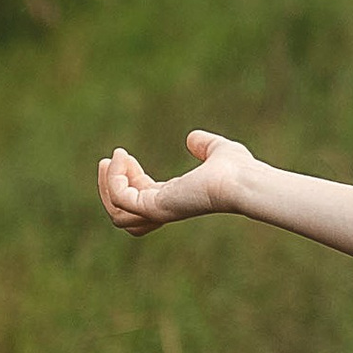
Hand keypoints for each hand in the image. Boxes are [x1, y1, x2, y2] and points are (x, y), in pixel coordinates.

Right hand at [96, 127, 256, 233]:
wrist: (244, 181)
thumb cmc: (238, 170)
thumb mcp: (217, 151)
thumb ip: (204, 146)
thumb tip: (192, 138)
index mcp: (176, 199)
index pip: (140, 197)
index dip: (127, 177)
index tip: (123, 154)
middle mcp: (166, 209)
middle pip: (124, 212)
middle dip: (110, 185)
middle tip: (108, 159)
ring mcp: (160, 211)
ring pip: (118, 214)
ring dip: (108, 186)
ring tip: (111, 160)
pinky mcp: (156, 207)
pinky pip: (122, 198)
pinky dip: (115, 179)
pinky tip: (122, 158)